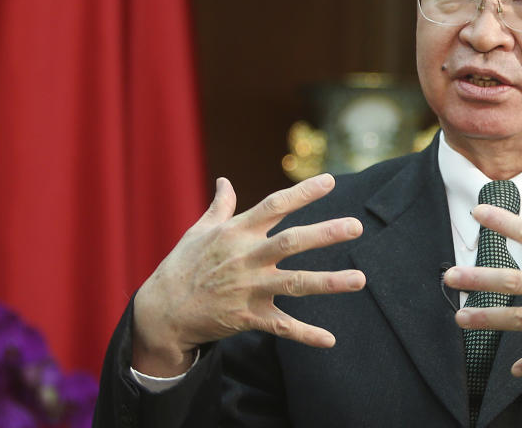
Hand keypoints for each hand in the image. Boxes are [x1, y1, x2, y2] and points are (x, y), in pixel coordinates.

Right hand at [131, 174, 365, 376]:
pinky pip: (281, 327)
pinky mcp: (247, 317)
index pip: (274, 206)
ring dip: (329, 282)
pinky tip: (330, 340)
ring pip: (295, 284)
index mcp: (236, 232)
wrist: (161, 311)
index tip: (330, 180)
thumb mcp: (198, 231)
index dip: (302, 193)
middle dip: (325, 234)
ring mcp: (248, 289)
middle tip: (357, 226)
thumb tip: (225, 181)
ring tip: (360, 279)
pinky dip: (306, 335)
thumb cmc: (182, 265)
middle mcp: (246, 258)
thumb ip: (220, 206)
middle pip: (291, 243)